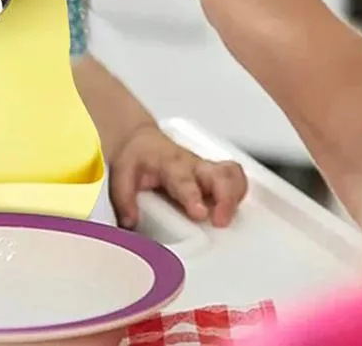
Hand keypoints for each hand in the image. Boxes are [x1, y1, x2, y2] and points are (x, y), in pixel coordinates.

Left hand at [108, 125, 246, 228]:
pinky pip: (235, 178)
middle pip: (219, 175)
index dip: (194, 196)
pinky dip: (239, 193)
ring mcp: (205, 168)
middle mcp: (192, 164)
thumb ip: (125, 199)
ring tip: (227, 218)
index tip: (200, 212)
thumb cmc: (136, 157)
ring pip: (232, 174)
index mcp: (170, 163)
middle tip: (220, 221)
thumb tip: (130, 221)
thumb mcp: (122, 174)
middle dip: (225, 198)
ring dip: (235, 195)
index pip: (185, 180)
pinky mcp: (214, 174)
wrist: (142, 140)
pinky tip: (233, 209)